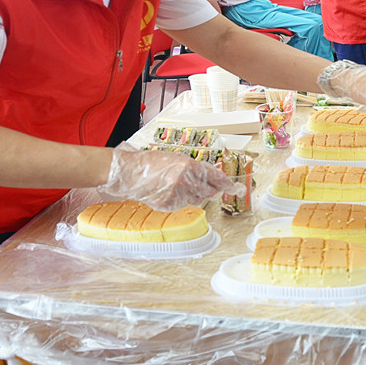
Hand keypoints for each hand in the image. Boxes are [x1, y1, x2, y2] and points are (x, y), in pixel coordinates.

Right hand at [99, 144, 238, 211]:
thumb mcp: (178, 159)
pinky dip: (180, 200)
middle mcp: (186, 181)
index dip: (227, 184)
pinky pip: (183, 205)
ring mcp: (177, 195)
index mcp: (189, 166)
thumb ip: (196, 169)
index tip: (236, 188)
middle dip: (211, 189)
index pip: (215, 177)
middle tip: (209, 187)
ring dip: (194, 194)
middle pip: (210, 191)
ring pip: (197, 199)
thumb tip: (214, 181)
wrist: (130, 173)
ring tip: (177, 185)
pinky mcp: (169, 205)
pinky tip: (169, 191)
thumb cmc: (152, 162)